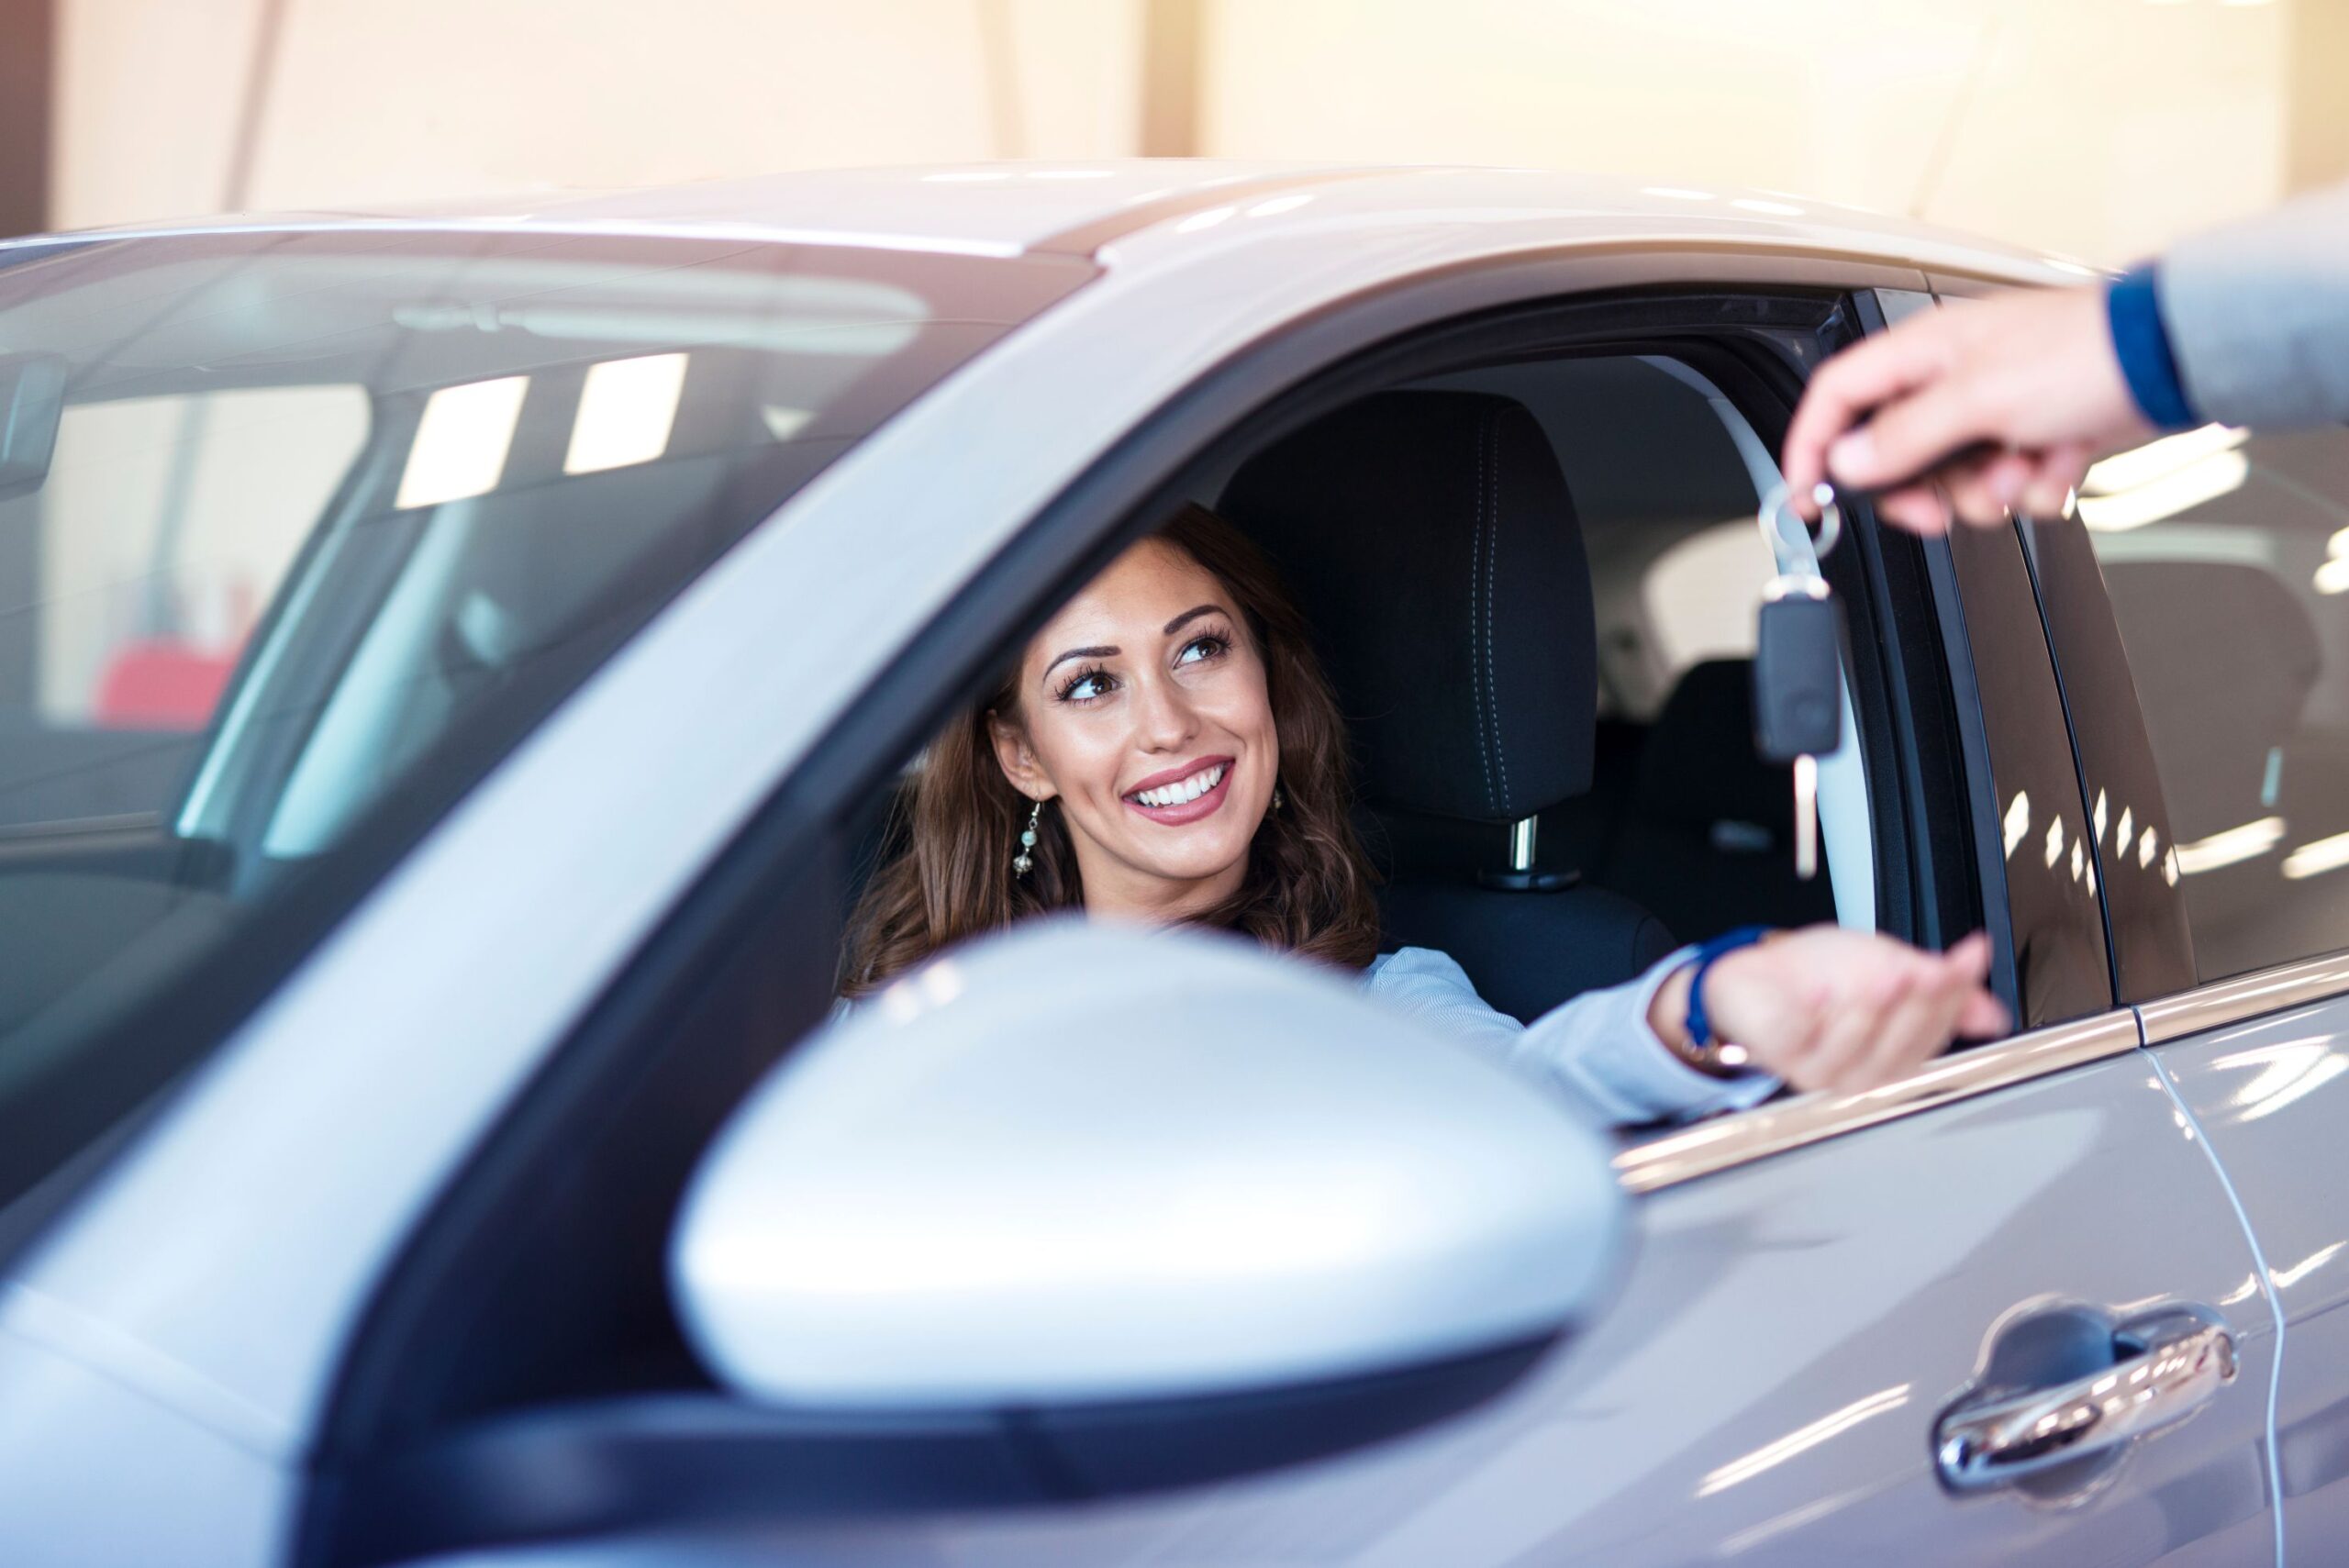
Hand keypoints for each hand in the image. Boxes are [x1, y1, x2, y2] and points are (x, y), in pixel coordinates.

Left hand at [1650, 928, 2009, 1094]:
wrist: (1760, 971)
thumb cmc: (1824, 975)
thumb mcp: (1891, 967)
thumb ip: (1937, 986)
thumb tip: (1994, 1012)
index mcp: (1891, 1054)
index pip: (1933, 1036)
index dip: (1953, 999)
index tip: (1964, 961)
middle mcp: (1857, 1071)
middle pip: (1897, 1053)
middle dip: (1916, 1010)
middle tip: (1928, 971)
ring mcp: (1814, 1067)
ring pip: (1850, 1057)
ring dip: (1869, 1015)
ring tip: (1884, 978)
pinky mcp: (1774, 1053)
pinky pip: (1794, 1041)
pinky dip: (1807, 1018)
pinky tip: (1819, 995)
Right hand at [1780, 285, 2154, 533]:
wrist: (2172, 362)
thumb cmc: (2086, 353)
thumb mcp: (1978, 397)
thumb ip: (1904, 435)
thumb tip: (1849, 462)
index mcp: (1924, 353)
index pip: (1837, 397)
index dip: (1812, 446)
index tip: (1808, 495)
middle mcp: (1952, 380)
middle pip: (1894, 453)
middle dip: (1922, 489)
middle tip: (1938, 507)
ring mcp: (1994, 410)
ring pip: (1953, 478)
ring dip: (1989, 490)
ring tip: (2026, 468)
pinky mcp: (2033, 436)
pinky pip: (2007, 484)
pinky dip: (2034, 484)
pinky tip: (2059, 460)